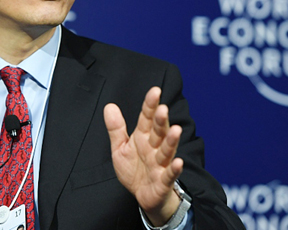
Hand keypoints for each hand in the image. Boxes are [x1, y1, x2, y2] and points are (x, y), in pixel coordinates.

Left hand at [104, 87, 182, 226]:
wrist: (143, 196)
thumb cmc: (134, 170)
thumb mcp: (120, 148)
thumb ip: (116, 128)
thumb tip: (109, 106)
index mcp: (143, 137)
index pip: (147, 118)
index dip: (150, 105)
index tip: (155, 91)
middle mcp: (154, 148)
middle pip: (158, 132)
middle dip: (161, 121)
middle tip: (162, 109)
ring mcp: (160, 164)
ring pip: (166, 150)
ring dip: (171, 141)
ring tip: (175, 130)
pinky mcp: (163, 181)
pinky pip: (169, 175)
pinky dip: (174, 169)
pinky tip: (179, 162)